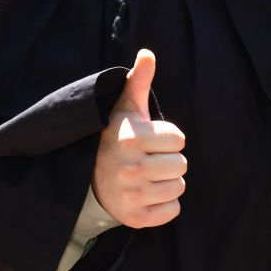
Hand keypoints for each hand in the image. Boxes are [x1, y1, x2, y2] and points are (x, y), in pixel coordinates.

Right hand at [92, 49, 186, 228]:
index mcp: (132, 138)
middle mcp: (130, 167)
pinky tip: (146, 194)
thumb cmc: (117, 137)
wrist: (88, 179)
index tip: (148, 140)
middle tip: (147, 160)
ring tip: (146, 176)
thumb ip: (139, 80)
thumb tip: (148, 53)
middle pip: (181, 165)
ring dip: (167, 182)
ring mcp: (132, 194)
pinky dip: (164, 205)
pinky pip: (172, 211)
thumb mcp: (126, 108)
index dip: (167, 139)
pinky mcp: (135, 217)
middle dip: (168, 161)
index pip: (180, 140)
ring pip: (179, 187)